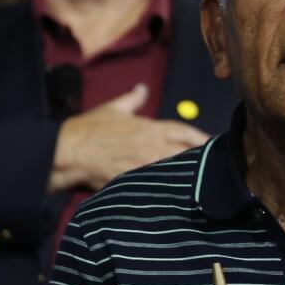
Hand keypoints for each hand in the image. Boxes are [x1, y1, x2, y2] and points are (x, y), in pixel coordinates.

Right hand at [47, 84, 209, 191]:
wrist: (70, 151)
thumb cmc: (91, 129)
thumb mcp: (113, 109)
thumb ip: (133, 99)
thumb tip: (142, 88)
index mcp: (151, 128)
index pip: (185, 132)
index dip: (201, 139)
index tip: (212, 144)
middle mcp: (153, 148)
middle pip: (186, 155)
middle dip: (200, 160)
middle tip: (213, 165)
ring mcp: (146, 167)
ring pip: (176, 173)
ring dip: (188, 176)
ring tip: (202, 182)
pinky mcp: (136, 184)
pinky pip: (158, 188)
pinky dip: (169, 191)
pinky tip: (178, 197)